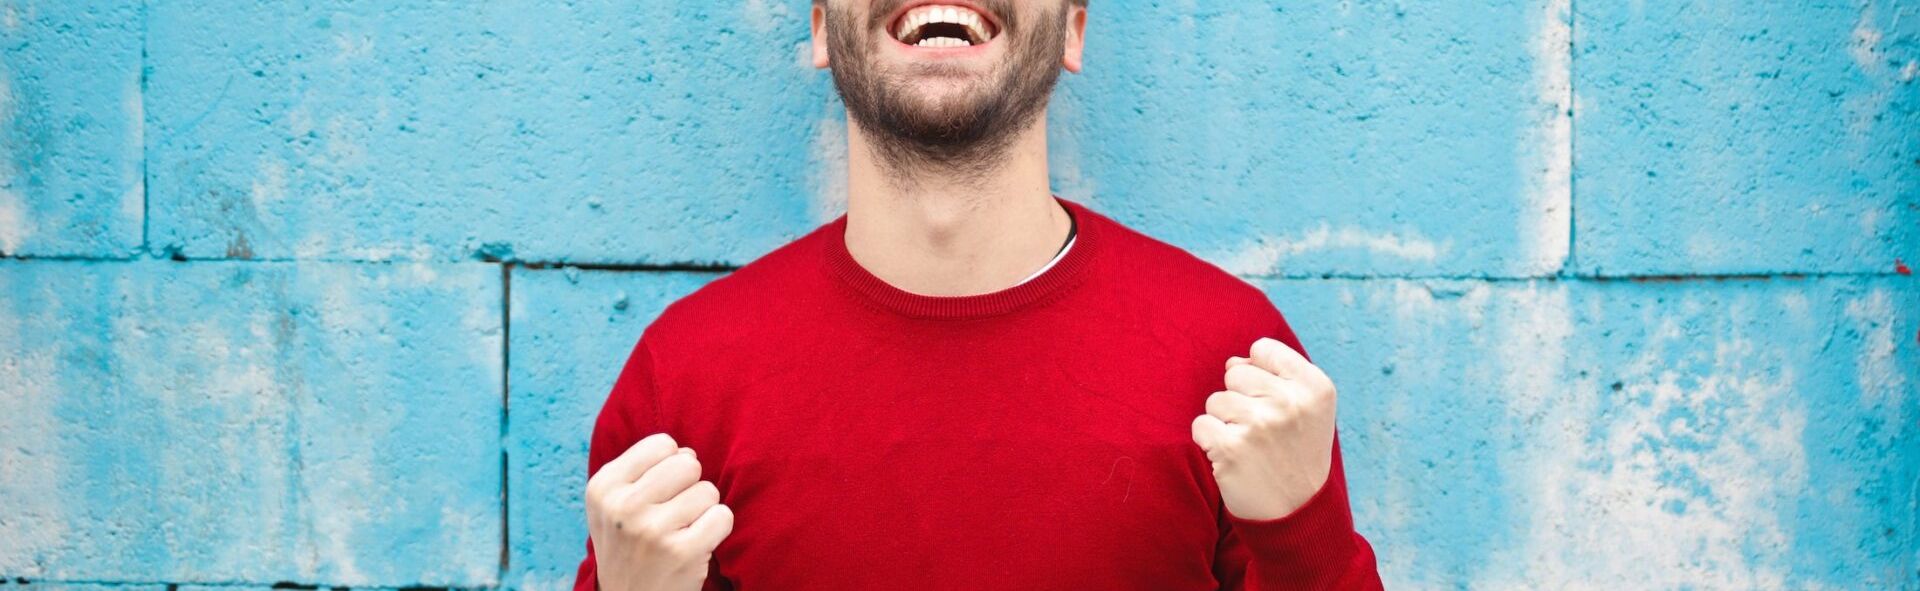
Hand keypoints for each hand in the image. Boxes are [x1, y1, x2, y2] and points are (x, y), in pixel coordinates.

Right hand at [586, 433, 733, 590]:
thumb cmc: (629, 544)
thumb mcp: (614, 504)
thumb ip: (645, 469)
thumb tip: (688, 452)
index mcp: (603, 487)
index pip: (662, 444)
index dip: (670, 466)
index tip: (659, 493)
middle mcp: (623, 506)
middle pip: (688, 464)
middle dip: (690, 486)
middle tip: (675, 513)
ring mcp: (651, 530)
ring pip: (708, 491)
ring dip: (703, 511)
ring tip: (682, 531)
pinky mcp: (681, 552)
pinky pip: (723, 516)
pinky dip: (717, 529)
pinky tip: (697, 544)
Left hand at [1190, 337, 1338, 520]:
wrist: (1297, 513)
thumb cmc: (1297, 452)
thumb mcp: (1309, 408)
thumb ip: (1277, 375)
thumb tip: (1233, 362)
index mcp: (1315, 386)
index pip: (1262, 349)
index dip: (1260, 374)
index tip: (1273, 402)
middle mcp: (1289, 402)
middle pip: (1235, 373)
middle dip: (1240, 399)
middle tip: (1262, 431)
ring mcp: (1259, 425)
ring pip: (1215, 400)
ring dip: (1225, 423)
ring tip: (1250, 446)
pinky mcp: (1231, 448)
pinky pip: (1200, 425)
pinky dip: (1210, 442)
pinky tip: (1232, 458)